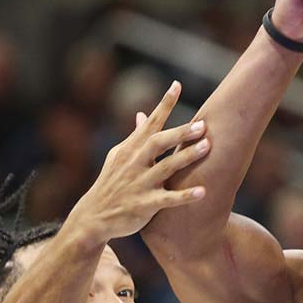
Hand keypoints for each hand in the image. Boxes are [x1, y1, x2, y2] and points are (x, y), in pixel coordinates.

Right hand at [68, 82, 210, 240]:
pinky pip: (167, 200)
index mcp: (130, 149)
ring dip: (186, 157)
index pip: (150, 122)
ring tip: (207, 147)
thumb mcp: (119, 157)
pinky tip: (203, 192)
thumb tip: (142, 114)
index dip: (163, 104)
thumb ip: (134, 137)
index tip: (177, 85)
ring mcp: (139, 184)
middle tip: (202, 125)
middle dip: (180, 133)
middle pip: (158, 143)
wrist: (94, 216)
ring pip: (165, 168)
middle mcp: (134, 163)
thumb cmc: (112, 183)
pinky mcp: (143, 205)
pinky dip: (184, 196)